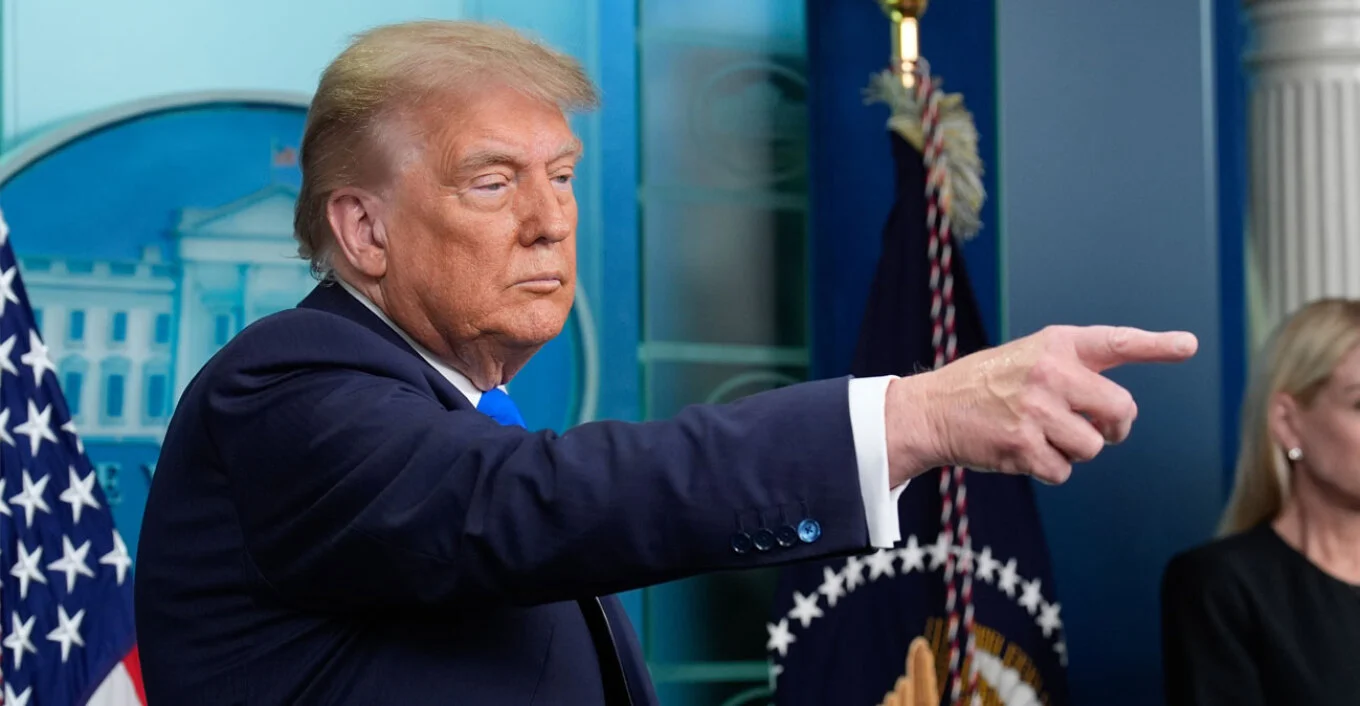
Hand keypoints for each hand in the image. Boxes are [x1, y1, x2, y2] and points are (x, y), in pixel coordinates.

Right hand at [884, 325, 1197, 484]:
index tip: (1188, 345)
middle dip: (1113, 427)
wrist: (932, 409)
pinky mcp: (1023, 444)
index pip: (1115, 342)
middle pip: (1121, 410)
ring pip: (1093, 448)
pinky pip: (1063, 472)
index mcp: (1056, 344)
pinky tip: (1022, 452)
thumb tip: (1121, 414)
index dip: (1156, 344)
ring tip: (1039, 436)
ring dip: (1073, 452)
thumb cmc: (987, 387)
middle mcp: (1050, 371)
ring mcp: (1037, 408)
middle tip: (1093, 428)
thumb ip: (1075, 372)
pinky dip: (1048, 470)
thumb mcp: (1029, 359)